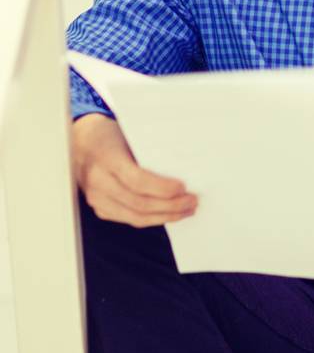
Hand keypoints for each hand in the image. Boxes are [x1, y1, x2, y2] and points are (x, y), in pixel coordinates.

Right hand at [72, 113, 196, 226]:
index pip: (137, 180)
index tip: (184, 187)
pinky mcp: (100, 208)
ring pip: (135, 217)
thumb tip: (183, 166)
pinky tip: (167, 213)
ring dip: (164, 216)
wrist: (81, 141)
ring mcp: (97, 198)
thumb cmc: (111, 134)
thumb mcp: (127, 134)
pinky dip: (151, 218)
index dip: (162, 187)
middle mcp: (98, 181)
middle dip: (170, 206)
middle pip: (139, 203)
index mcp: (107, 158)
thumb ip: (148, 151)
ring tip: (186, 210)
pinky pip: (129, 219)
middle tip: (192, 201)